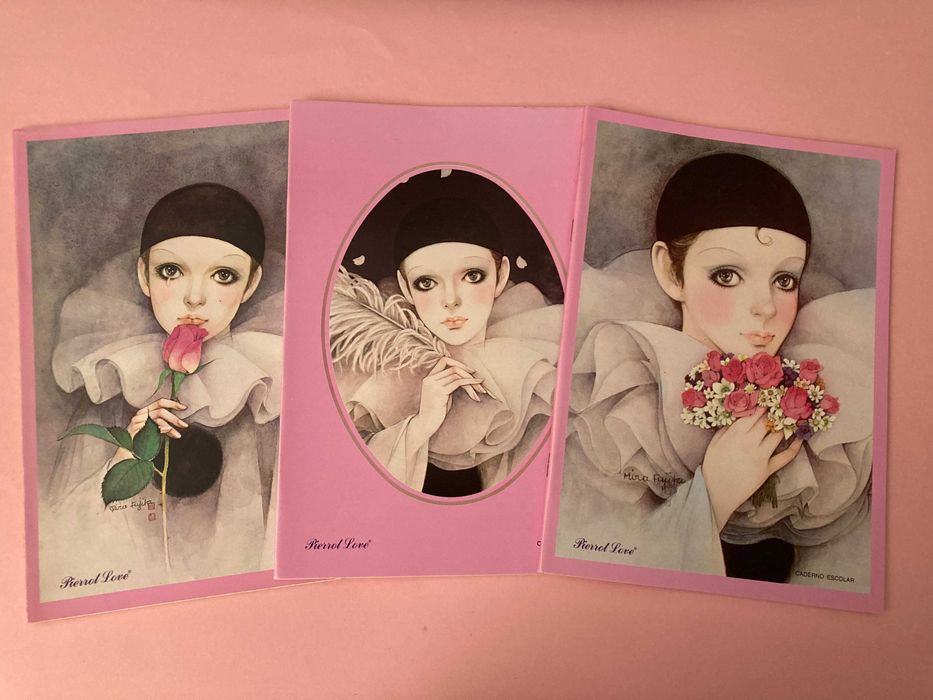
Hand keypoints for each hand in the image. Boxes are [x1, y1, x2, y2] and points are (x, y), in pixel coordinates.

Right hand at [127, 398, 188, 440]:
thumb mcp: (154, 429)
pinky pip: (152, 427)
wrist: (128, 452)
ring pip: (158, 419)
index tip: (184, 407)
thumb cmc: (142, 440)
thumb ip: (163, 423)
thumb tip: (179, 422)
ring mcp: (137, 422)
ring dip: (171, 427)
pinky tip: (169, 433)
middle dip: (174, 418)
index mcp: (146, 411)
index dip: (173, 403)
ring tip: (178, 435)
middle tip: (184, 425)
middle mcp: (141, 414)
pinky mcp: (135, 429)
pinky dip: (162, 429)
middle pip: (161, 411)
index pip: (160, 402)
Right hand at [408, 357, 484, 444]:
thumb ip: (449, 384)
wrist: (425, 424)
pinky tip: (476, 391)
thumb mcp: (443, 394)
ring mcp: (433, 385)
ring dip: (471, 381)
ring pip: (457, 375)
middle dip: (469, 374)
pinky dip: (469, 384)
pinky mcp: (439, 392)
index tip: (470, 371)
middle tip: (481, 381)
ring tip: (481, 389)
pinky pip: (457, 383)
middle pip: (453, 368)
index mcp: (429, 377)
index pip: (444, 360)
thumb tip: (465, 376)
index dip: (458, 363)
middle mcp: (430, 379)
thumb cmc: (436, 411)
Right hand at [701, 407, 802, 530]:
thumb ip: (725, 429)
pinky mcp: (768, 469)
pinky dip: (795, 447)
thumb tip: (737, 416)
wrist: (716, 493)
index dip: (761, 403)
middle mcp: (750, 442)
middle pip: (767, 421)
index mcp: (735, 434)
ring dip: (785, 425)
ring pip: (778, 434)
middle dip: (774, 411)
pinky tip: (800, 438)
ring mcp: (761, 456)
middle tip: (782, 403)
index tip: (768, 396)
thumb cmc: (713, 467)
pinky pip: (785, 456)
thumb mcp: (713, 444)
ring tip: (790, 417)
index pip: (753, 413)